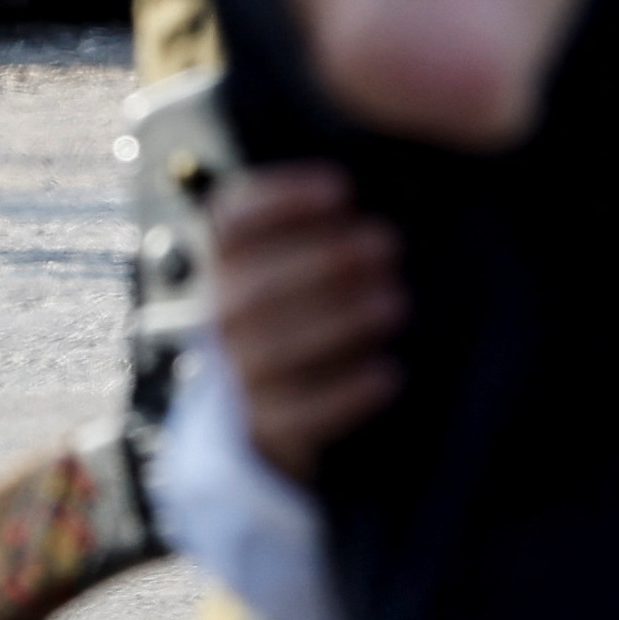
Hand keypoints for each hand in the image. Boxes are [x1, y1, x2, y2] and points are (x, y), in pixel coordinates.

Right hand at [210, 158, 403, 478]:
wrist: (274, 420)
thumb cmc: (307, 325)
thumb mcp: (305, 271)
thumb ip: (330, 233)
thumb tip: (392, 192)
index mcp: (227, 268)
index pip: (230, 224)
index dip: (281, 201)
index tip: (342, 189)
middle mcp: (223, 318)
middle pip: (252, 285)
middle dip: (321, 261)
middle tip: (387, 244)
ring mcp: (239, 377)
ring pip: (271, 349)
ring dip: (337, 320)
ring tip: (395, 302)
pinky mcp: (268, 430)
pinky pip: (298, 415)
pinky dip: (344, 394)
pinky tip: (388, 374)